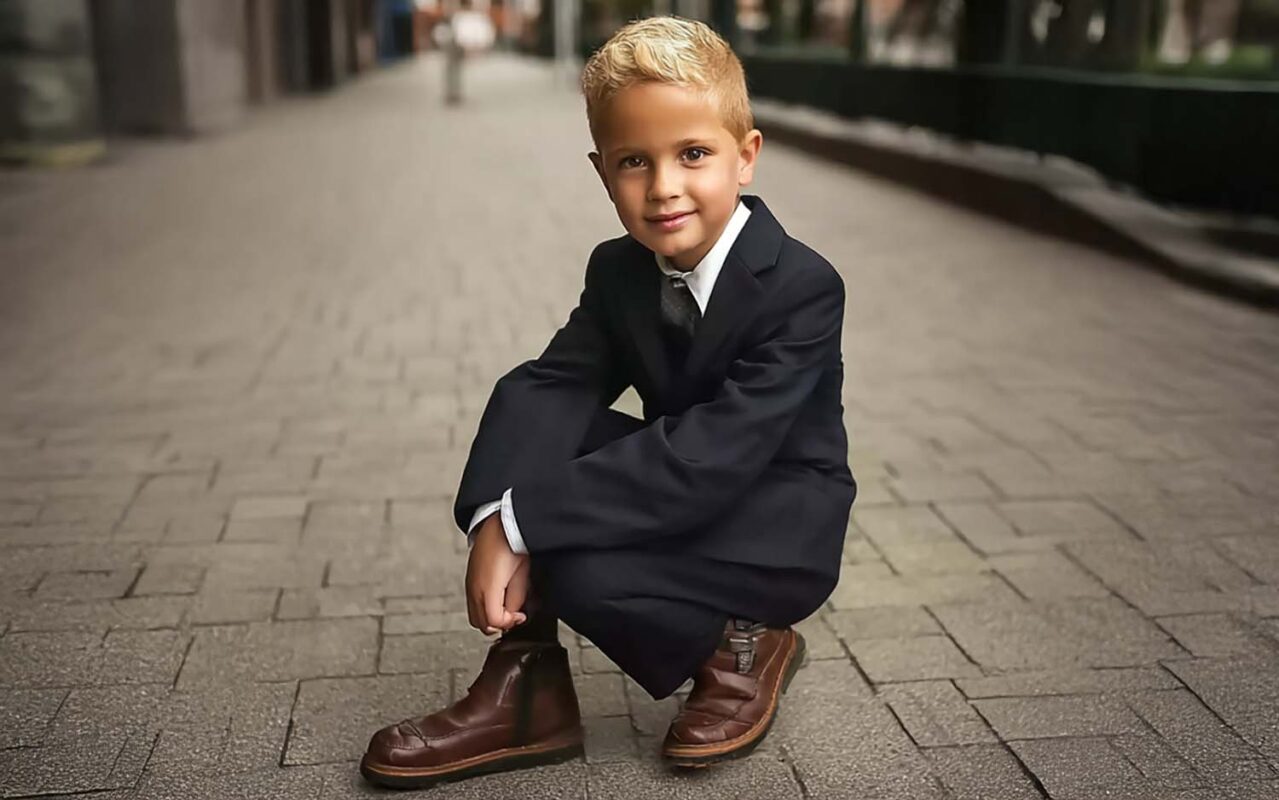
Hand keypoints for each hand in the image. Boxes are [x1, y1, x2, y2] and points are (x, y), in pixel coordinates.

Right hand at [465, 513, 529, 635]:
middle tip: (514, 615)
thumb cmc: (513, 544)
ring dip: (490, 619)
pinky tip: (497, 599)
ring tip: (506, 609)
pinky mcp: (470, 580)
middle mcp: (474, 589)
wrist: (501, 524)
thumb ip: (516, 597)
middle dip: (500, 624)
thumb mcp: (522, 573)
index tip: (521, 615)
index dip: (510, 623)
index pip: (494, 622)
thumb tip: (514, 612)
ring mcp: (470, 585)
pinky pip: (472, 605)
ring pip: (475, 618)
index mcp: (488, 587)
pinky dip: (484, 609)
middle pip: (481, 624)